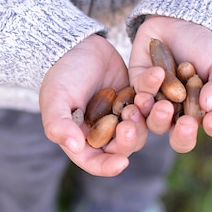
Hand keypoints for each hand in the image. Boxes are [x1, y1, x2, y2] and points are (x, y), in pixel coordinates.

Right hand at [40, 34, 148, 176]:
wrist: (76, 45)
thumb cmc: (60, 74)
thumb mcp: (55, 98)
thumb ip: (59, 124)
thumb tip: (75, 147)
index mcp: (82, 139)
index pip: (95, 161)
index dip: (107, 166)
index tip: (122, 163)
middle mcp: (104, 133)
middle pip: (122, 147)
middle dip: (129, 138)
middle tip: (130, 125)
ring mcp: (122, 116)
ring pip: (141, 127)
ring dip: (144, 117)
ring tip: (141, 99)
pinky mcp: (136, 99)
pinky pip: (149, 102)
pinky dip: (153, 92)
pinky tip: (156, 76)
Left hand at [129, 16, 211, 152]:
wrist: (175, 22)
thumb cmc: (203, 45)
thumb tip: (210, 106)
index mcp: (206, 109)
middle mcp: (181, 114)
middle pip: (181, 138)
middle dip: (183, 135)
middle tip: (184, 124)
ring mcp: (158, 106)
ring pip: (155, 124)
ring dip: (159, 118)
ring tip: (163, 105)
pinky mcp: (138, 93)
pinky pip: (139, 100)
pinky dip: (146, 91)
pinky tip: (153, 80)